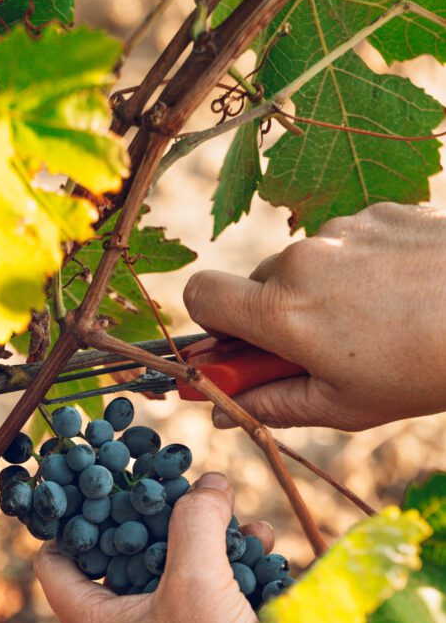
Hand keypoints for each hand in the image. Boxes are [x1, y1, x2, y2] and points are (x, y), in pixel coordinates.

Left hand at [35, 474, 312, 622]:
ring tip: (246, 524)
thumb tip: (210, 484)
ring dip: (208, 547)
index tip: (104, 483)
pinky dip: (229, 578)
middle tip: (188, 491)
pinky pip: (205, 606)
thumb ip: (197, 523)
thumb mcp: (198, 584)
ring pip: (173, 580)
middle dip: (161, 522)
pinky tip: (265, 556)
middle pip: (123, 559)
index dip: (71, 517)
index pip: (53, 559)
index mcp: (92, 621)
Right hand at [184, 202, 445, 430]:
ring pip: (304, 264)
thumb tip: (221, 411)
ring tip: (379, 324)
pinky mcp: (379, 210)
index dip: (210, 325)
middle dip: (275, 317)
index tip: (238, 349)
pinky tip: (402, 293)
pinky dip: (360, 267)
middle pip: (255, 285)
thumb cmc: (425, 370)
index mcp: (283, 310)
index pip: (200, 296)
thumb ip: (270, 404)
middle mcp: (302, 258)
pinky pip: (345, 240)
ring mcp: (342, 228)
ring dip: (321, 293)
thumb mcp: (343, 406)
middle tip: (324, 351)